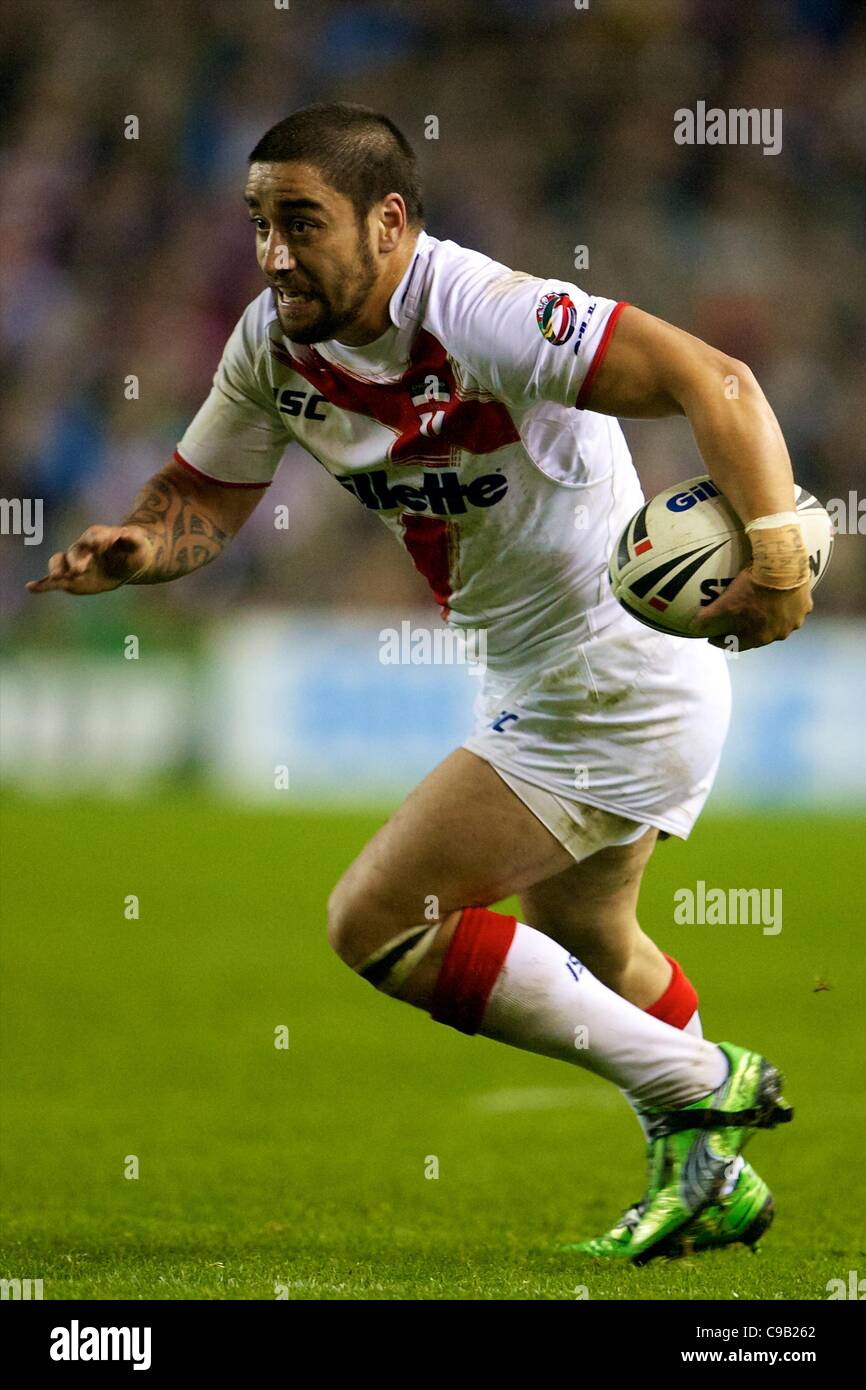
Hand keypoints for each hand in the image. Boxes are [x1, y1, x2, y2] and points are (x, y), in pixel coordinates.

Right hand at [26, 525, 152, 594]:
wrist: (128, 558)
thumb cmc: (134, 548)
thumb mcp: (138, 544)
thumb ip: (132, 539)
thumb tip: (125, 534)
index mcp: (98, 536)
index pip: (94, 536)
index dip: (97, 540)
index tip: (102, 544)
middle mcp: (82, 547)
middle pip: (75, 551)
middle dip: (76, 560)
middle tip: (81, 569)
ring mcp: (75, 562)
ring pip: (60, 562)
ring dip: (57, 570)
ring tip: (56, 578)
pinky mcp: (72, 578)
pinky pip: (54, 580)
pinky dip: (42, 584)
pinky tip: (31, 587)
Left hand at [691, 569, 811, 650]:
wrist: (782, 565)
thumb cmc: (753, 587)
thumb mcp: (726, 603)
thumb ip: (708, 619)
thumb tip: (693, 628)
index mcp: (761, 637)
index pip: (737, 645)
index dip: (723, 641)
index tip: (713, 636)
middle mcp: (781, 633)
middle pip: (759, 634)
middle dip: (745, 629)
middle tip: (735, 620)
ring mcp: (796, 619)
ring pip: (778, 621)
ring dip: (767, 617)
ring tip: (757, 606)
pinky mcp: (806, 603)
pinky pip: (791, 607)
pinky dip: (783, 604)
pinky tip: (777, 595)